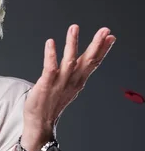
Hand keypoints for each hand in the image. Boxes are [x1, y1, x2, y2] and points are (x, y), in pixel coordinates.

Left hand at [22, 25, 115, 148]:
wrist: (40, 122)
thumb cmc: (53, 101)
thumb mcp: (70, 85)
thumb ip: (76, 70)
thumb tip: (85, 59)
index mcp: (79, 80)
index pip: (93, 62)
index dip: (103, 49)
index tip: (110, 35)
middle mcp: (72, 81)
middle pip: (87, 61)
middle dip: (96, 45)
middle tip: (104, 30)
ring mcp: (59, 83)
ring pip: (69, 61)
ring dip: (72, 44)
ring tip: (74, 28)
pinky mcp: (45, 85)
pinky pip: (50, 69)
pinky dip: (51, 55)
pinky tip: (50, 42)